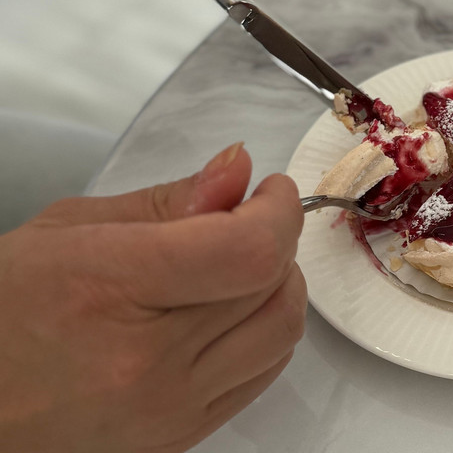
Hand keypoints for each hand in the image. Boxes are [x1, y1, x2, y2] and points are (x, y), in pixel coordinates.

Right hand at [0, 144, 305, 452]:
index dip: (278, 213)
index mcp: (112, 291)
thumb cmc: (2, 310)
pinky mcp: (180, 438)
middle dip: (277, 239)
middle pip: (273, 286)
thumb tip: (239, 170)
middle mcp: (148, 362)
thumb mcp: (69, 230)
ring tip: (236, 265)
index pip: (249, 252)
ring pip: (281, 333)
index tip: (271, 192)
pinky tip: (228, 311)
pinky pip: (262, 375)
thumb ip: (168, 201)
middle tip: (246, 220)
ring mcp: (168, 409)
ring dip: (278, 286)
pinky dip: (264, 333)